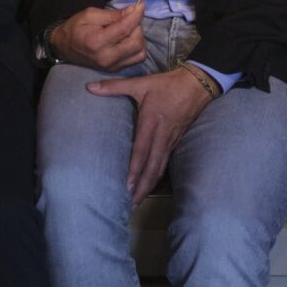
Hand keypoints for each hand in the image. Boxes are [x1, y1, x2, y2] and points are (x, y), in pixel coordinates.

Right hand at [49, 1, 148, 70]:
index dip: (136, 15)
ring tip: (129, 29)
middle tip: (130, 17)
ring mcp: (112, 66)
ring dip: (139, 37)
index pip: (124, 28)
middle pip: (136, 42)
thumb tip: (133, 10)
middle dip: (137, 26)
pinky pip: (136, 59)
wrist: (64, 48)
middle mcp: (106, 57)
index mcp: (97, 42)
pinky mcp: (115, 69)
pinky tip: (128, 38)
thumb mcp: (90, 15)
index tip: (141, 5)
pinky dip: (137, 47)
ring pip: (139, 52)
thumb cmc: (75, 28)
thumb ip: (113, 15)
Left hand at [86, 66, 216, 202]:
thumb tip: (89, 87)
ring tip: (138, 199)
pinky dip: (157, 175)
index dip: (135, 169)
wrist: (197, 84)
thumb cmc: (167, 84)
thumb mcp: (141, 83)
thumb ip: (114, 86)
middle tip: (131, 203)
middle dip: (143, 186)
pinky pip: (165, 162)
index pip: (142, 150)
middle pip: (153, 166)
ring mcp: (170, 140)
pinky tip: (150, 183)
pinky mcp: (176, 141)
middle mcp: (162, 135)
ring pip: (160, 167)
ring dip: (150, 184)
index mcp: (151, 121)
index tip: (127, 185)